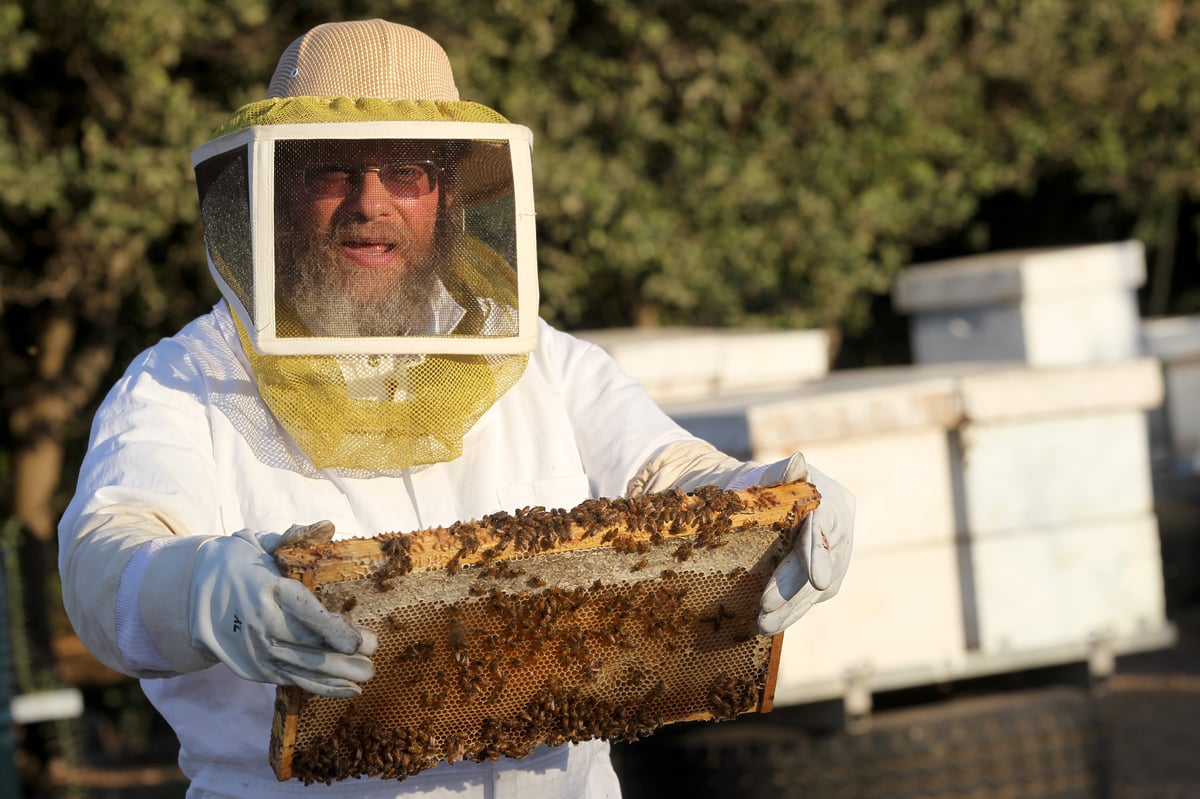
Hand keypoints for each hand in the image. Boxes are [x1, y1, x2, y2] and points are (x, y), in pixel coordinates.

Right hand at [188, 521, 376, 696]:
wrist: (189, 593)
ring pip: (301, 670)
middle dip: (344, 659)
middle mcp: (260, 623)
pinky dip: (317, 687)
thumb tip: (326, 526)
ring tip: (364, 678)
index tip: (363, 642)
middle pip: (309, 647)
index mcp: (267, 589)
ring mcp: (254, 649)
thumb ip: (292, 538)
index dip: (336, 632)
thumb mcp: (258, 542)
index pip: (307, 614)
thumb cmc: (237, 563)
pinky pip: (288, 681)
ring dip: (336, 677)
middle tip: (373, 658)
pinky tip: (343, 689)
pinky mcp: (250, 667)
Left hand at [755, 455, 853, 634]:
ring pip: (821, 586)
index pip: (827, 527)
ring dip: (794, 608)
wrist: (755, 500)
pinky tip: (775, 622)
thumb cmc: (755, 484)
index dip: (821, 554)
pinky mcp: (825, 572)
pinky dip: (795, 609)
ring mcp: (835, 552)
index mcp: (829, 498)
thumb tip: (797, 462)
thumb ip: (778, 471)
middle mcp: (839, 526)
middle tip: (766, 610)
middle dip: (796, 589)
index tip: (818, 580)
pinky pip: (814, 595)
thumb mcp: (761, 475)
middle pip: (823, 562)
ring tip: (764, 625)